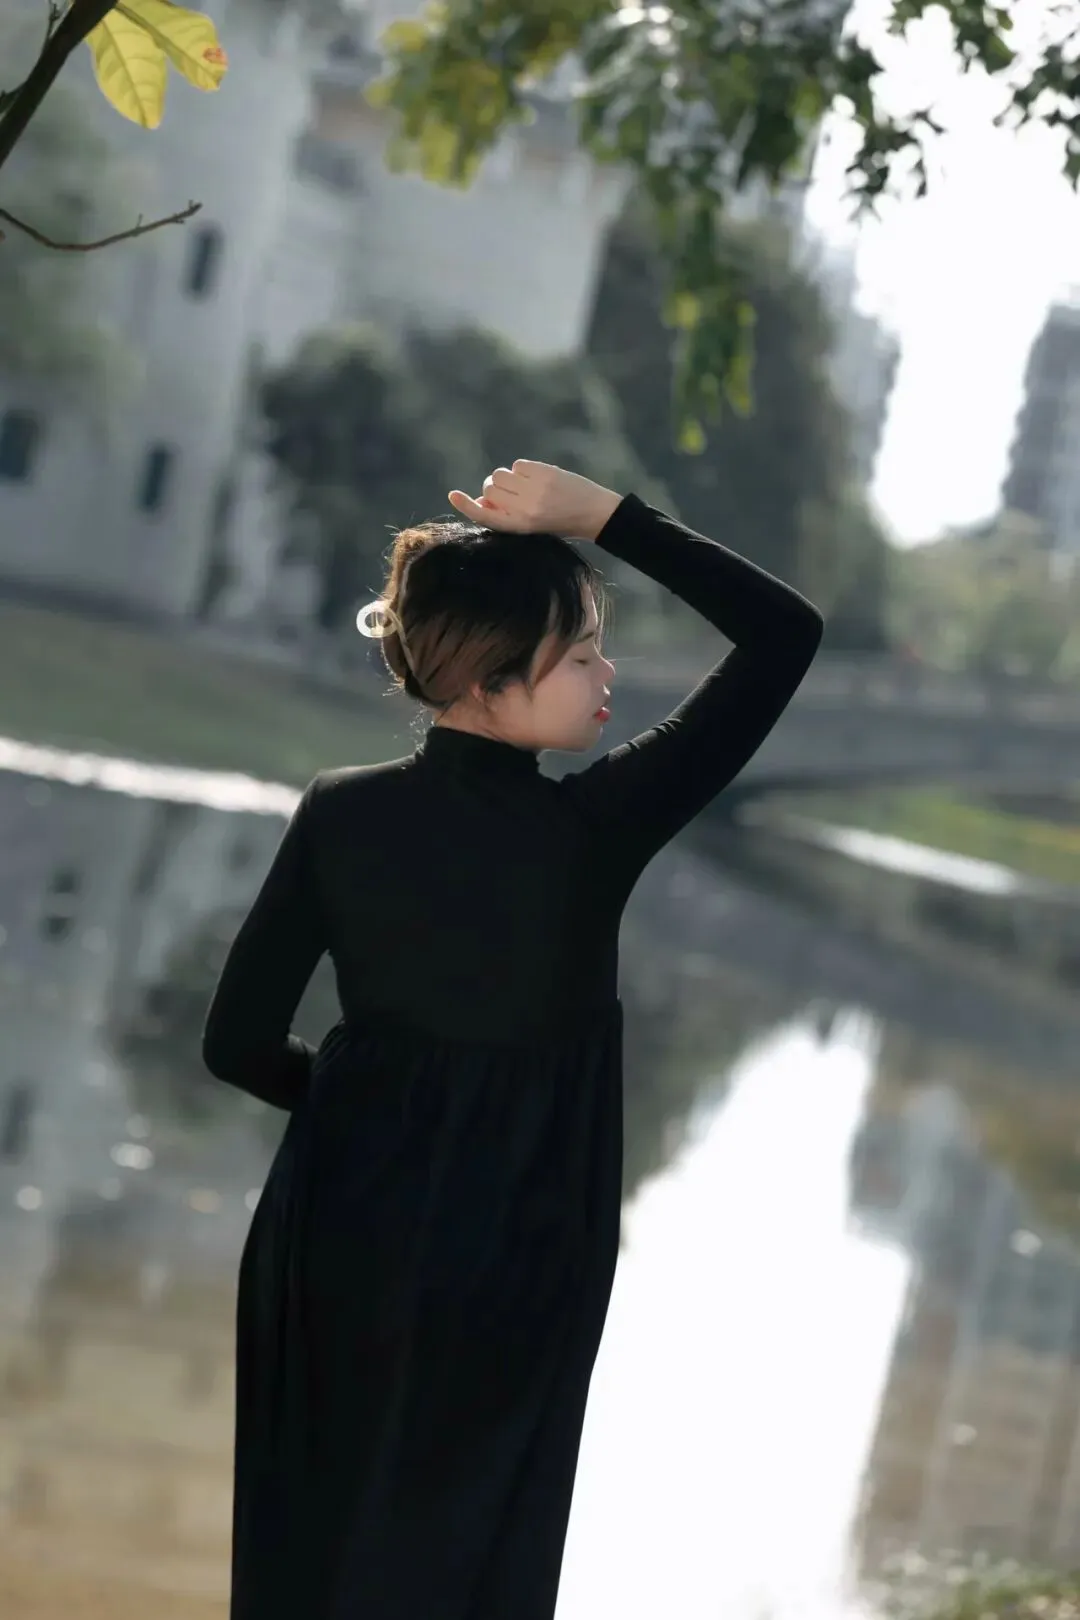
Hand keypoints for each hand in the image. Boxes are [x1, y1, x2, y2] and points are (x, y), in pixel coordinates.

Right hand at [448, 461, 621, 541]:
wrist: (594, 514)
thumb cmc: (559, 524)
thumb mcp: (530, 528)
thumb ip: (505, 515)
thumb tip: (480, 499)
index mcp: (519, 526)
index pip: (484, 516)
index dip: (466, 506)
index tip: (453, 495)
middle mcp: (524, 508)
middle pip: (489, 490)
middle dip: (493, 490)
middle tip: (509, 493)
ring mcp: (534, 489)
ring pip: (500, 475)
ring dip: (505, 478)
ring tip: (523, 486)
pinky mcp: (543, 473)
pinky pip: (517, 465)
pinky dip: (521, 469)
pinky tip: (536, 478)